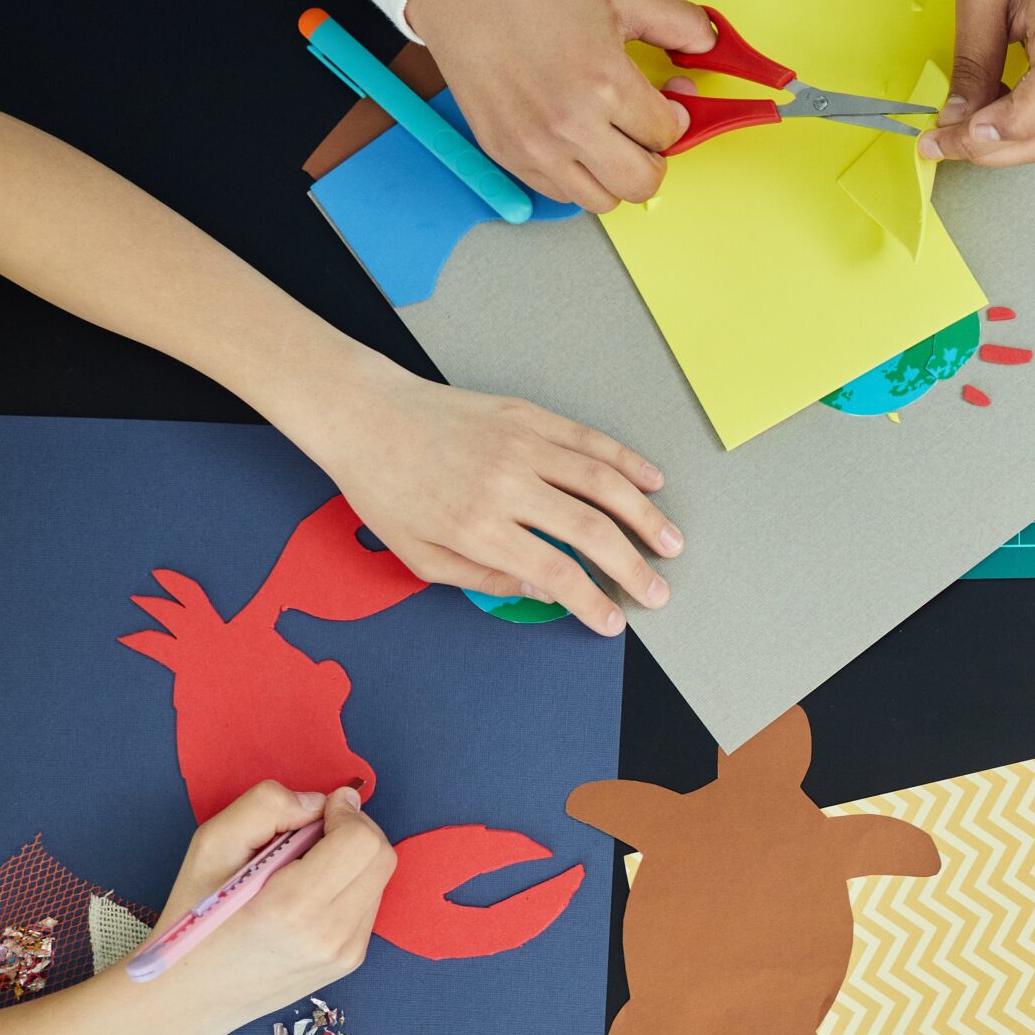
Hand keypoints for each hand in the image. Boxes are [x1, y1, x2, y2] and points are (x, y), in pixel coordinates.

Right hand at [151, 783, 396, 1034]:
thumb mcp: (211, 846)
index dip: (345, 813)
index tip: (318, 811)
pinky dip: (348, 885)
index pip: (362, 841)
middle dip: (353, 831)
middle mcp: (331, 934)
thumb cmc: (193, 917)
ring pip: (379, 879)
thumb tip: (319, 803)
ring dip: (351, 859)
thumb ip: (266, 807)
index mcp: (294, 906)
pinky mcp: (350, 961)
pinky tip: (307, 895)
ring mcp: (345, 953)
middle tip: (311, 832)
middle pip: (381, 857)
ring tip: (302, 868)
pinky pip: (368, 904)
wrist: (190, 996)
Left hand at [292, 353, 680, 636]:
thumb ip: (484, 580)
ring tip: (670, 541)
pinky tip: (652, 481)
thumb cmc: (384, 486)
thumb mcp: (419, 555)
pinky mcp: (527, 416)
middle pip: (592, 531)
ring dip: (646, 516)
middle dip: (634, 567)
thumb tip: (543, 591)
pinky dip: (627, 462)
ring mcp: (521, 445)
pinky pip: (589, 440)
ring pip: (604, 483)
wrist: (363, 414)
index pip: (556, 571)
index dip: (593, 601)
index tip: (613, 620)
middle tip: (658, 591)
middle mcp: (507, 485)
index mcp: (478, 526)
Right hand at [406, 0, 712, 209]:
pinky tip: (573, 138)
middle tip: (645, 128)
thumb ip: (678, 22)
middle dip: (654, 157)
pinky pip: (560, 194)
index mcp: (603, 84)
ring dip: (615, 174)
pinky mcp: (506, 154)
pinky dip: (576, 177)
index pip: (667, 135)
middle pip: (642, 183)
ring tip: (608, 136)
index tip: (667, 99)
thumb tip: (713, 46)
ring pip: (603, 201)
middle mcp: (569, 126)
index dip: (676, 115)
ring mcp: (534, 146)